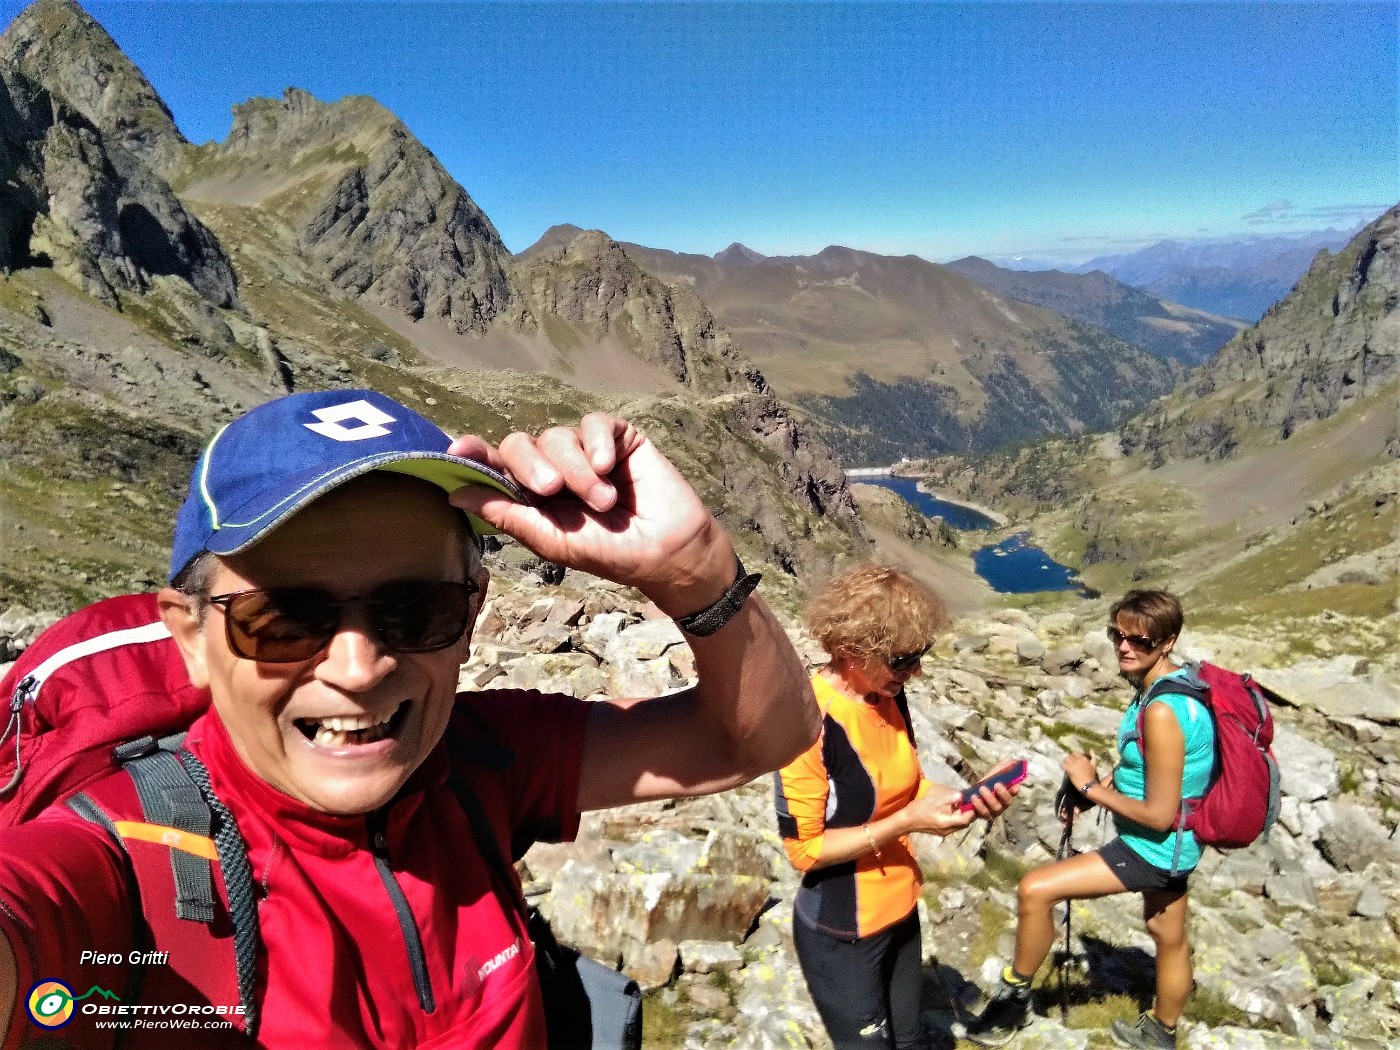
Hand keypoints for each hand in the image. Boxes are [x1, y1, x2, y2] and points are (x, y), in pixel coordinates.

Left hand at [448, 415, 733, 612]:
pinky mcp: (618, 437)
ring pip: (558, 435)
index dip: (475, 454)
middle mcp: (555, 466)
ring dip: (576, 470)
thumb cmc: (611, 553)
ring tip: (603, 501)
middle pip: (521, 444)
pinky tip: (609, 467)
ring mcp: (586, 450)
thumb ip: (509, 515)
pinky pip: (594, 423)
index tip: (458, 449)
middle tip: (551, 490)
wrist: (668, 551)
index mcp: (533, 494)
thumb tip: (456, 494)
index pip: (496, 465)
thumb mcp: (555, 540)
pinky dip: (596, 443)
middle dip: (531, 465)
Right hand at [901, 785, 975, 836]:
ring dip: (963, 815)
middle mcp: (948, 830)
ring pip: (960, 825)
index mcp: (946, 823)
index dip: (971, 811)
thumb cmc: (918, 809)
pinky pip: (954, 825)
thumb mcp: (932, 801)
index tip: (972, 801)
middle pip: (965, 823)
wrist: (907, 821)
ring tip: (962, 804)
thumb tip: (961, 795)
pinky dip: (957, 818)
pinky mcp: (942, 831)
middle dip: (969, 813)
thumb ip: (948, 798)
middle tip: (969, 801)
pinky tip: (953, 810)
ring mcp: (945, 832)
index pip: (965, 820)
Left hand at [963, 757, 1021, 819]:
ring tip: (981, 788)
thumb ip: (1000, 769)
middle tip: (996, 784)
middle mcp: (1001, 806)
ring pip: (995, 809)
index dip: (1014, 790)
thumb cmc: (984, 787)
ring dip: (989, 798)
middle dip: (1003, 793)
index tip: (1015, 786)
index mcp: (1005, 795)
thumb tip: (1011, 759)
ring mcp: (992, 812)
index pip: (1013, 793)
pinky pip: (982, 813)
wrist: (968, 798)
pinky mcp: (981, 816)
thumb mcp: (991, 777)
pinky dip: (978, 805)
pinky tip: (973, 797)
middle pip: (1006, 802)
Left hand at [1062, 752, 1096, 789]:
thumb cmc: (1091, 776)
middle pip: (1069, 756)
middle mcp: (1078, 759)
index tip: (1073, 761)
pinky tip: (1064, 768)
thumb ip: (1093, 756)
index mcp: (1083, 758)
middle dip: (1068, 759)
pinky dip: (1062, 766)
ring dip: (1065, 762)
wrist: (1088, 784)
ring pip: (1066, 759)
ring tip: (1066, 766)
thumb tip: (1091, 749)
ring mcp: (1073, 764)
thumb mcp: (1094, 765)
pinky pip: (1063, 765)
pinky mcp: (1069, 769)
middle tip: (1068, 764)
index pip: (1075, 753)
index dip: (1073, 757)